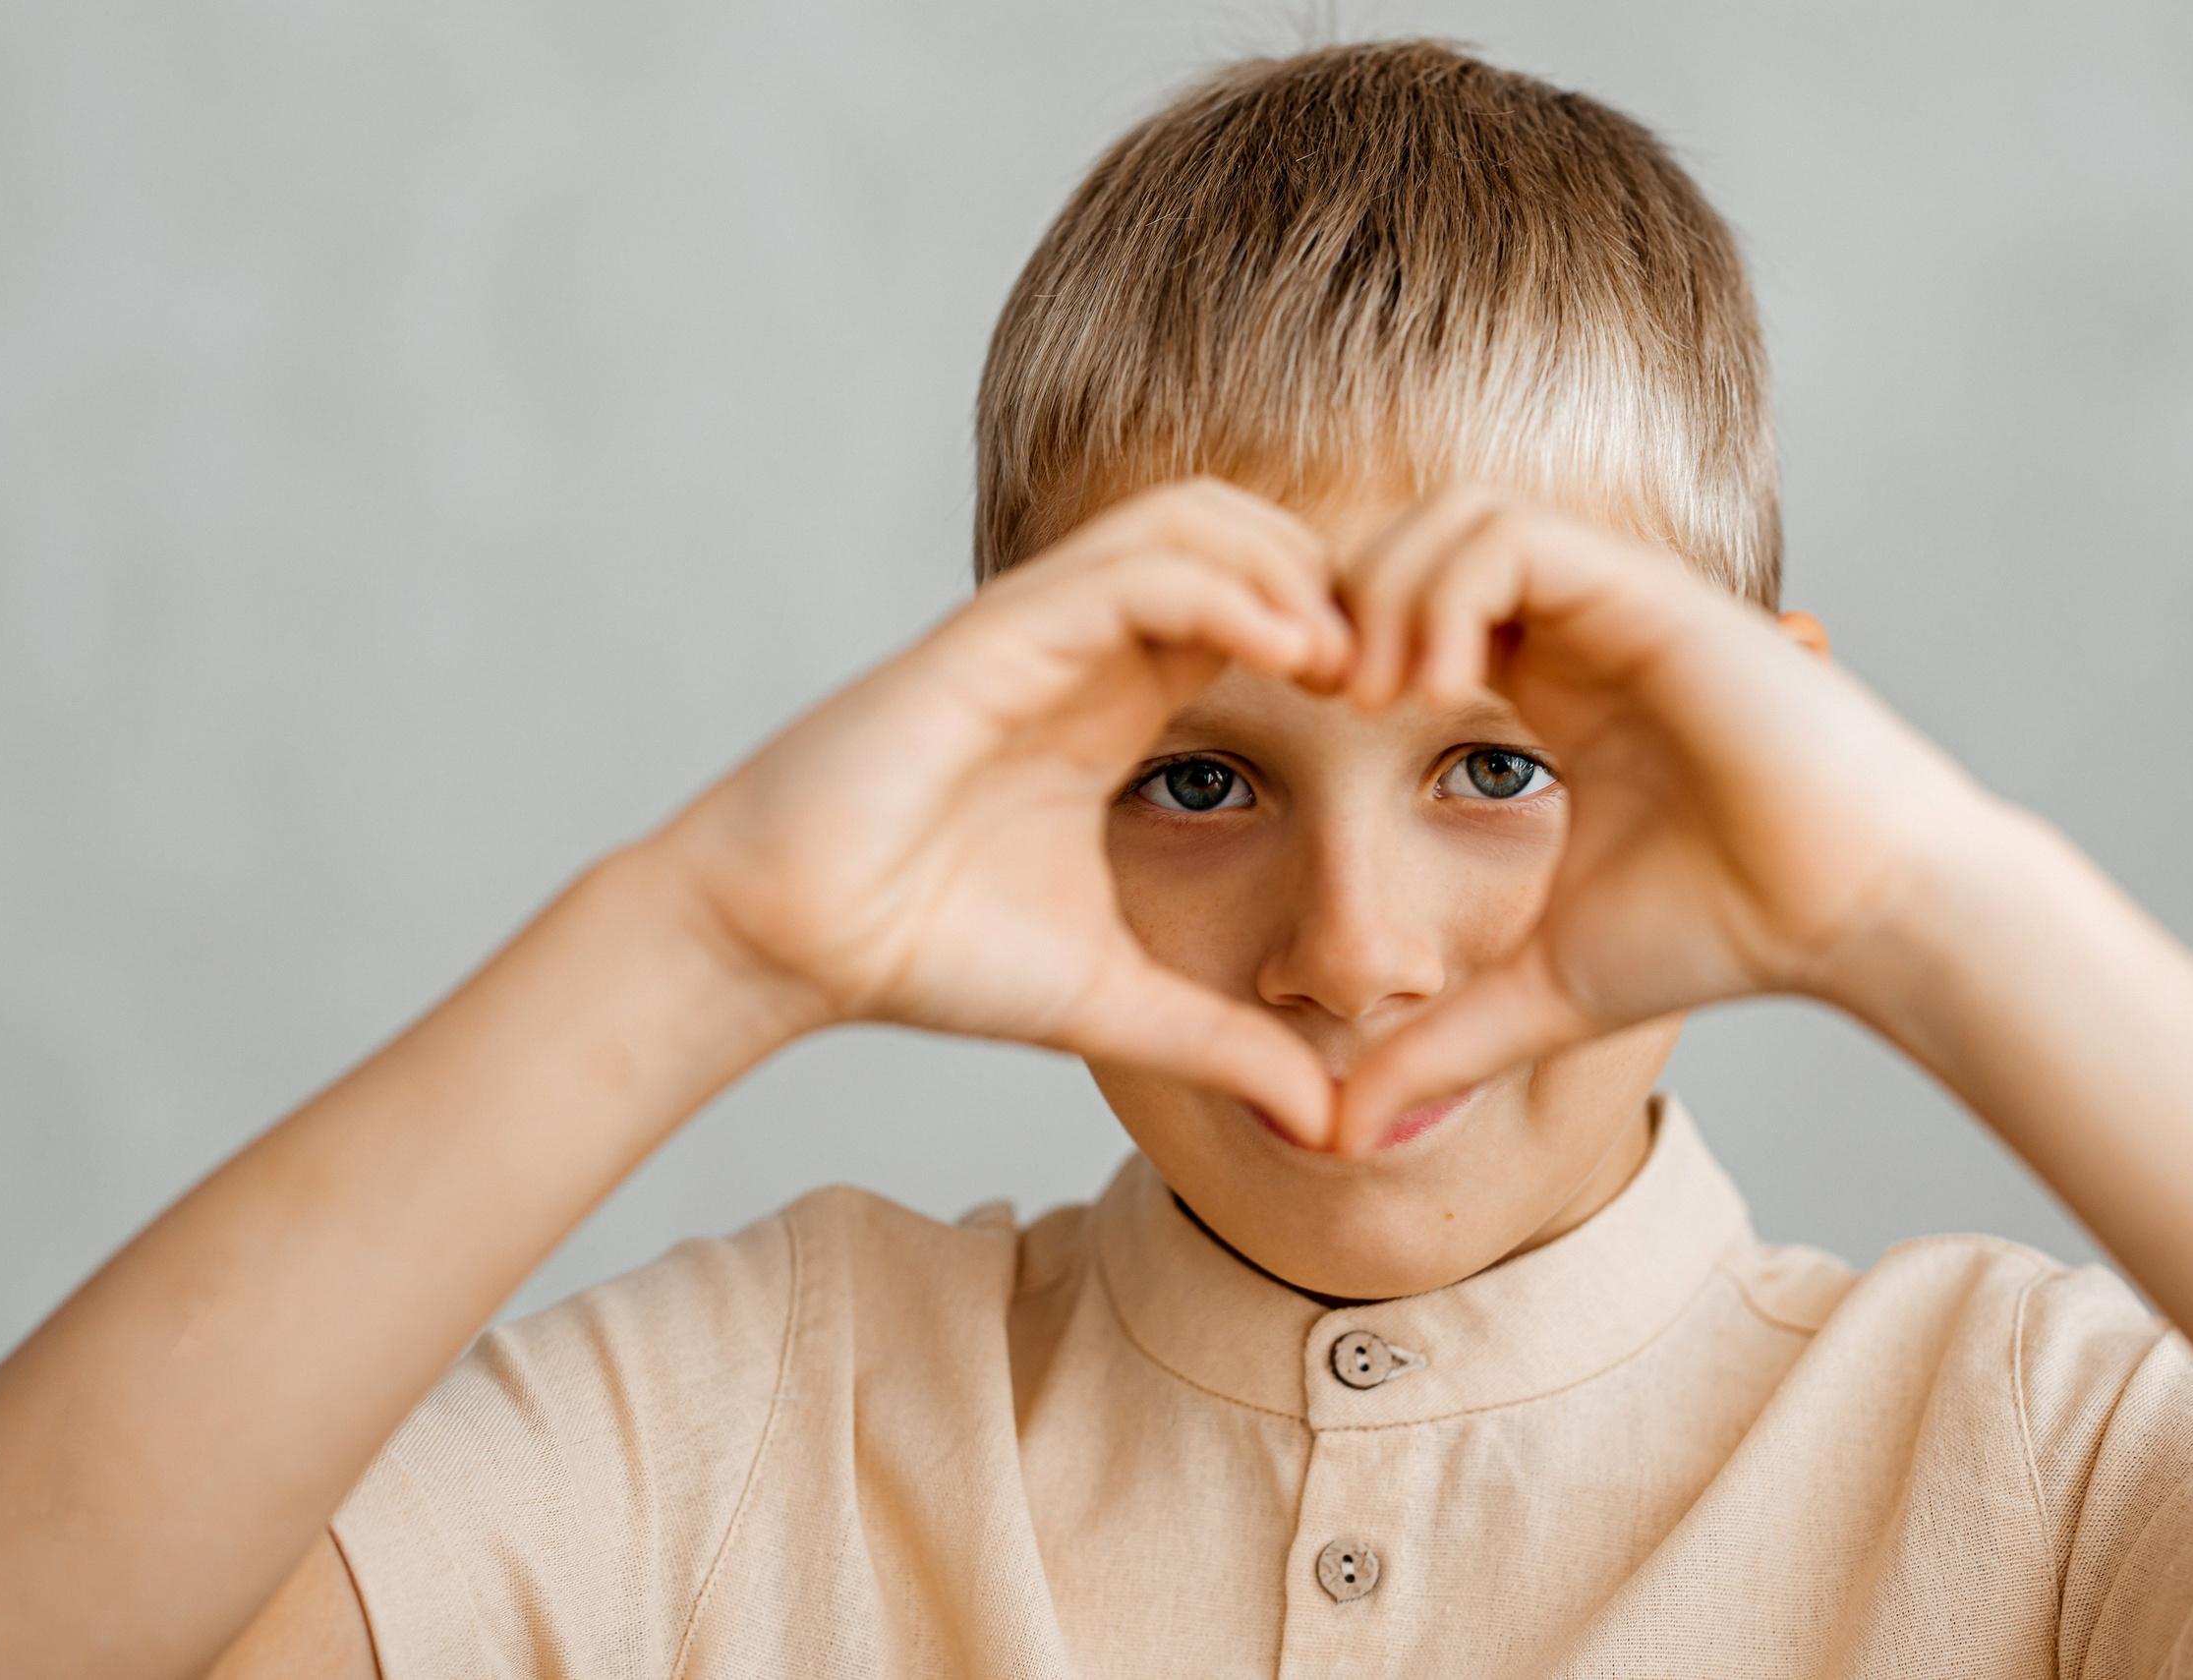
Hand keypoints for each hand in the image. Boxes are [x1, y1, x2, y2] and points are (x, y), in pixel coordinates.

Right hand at [661, 480, 1350, 1142]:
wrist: (783, 941)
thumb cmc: (922, 952)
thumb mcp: (1113, 1003)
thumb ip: (1222, 1046)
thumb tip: (1326, 1123)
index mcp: (1117, 704)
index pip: (1256, 608)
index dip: (1343, 636)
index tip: (1408, 712)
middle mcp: (1087, 649)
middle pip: (1242, 533)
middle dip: (1335, 578)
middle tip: (1398, 668)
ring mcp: (1041, 632)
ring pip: (1192, 520)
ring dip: (1288, 565)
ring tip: (1347, 655)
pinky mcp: (995, 636)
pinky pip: (1130, 567)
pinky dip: (1224, 585)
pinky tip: (1289, 648)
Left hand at [1332, 488, 2006, 1152]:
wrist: (1855, 917)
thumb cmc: (1723, 935)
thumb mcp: (1538, 993)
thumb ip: (1438, 1044)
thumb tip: (1337, 1136)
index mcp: (1548, 684)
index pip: (1409, 607)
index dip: (1341, 648)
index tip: (1314, 730)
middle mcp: (1576, 627)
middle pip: (1413, 537)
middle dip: (1342, 602)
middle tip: (1324, 700)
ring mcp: (1613, 602)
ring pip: (1454, 516)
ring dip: (1388, 593)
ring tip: (1380, 699)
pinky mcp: (1652, 596)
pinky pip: (1512, 538)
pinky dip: (1446, 593)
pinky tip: (1437, 688)